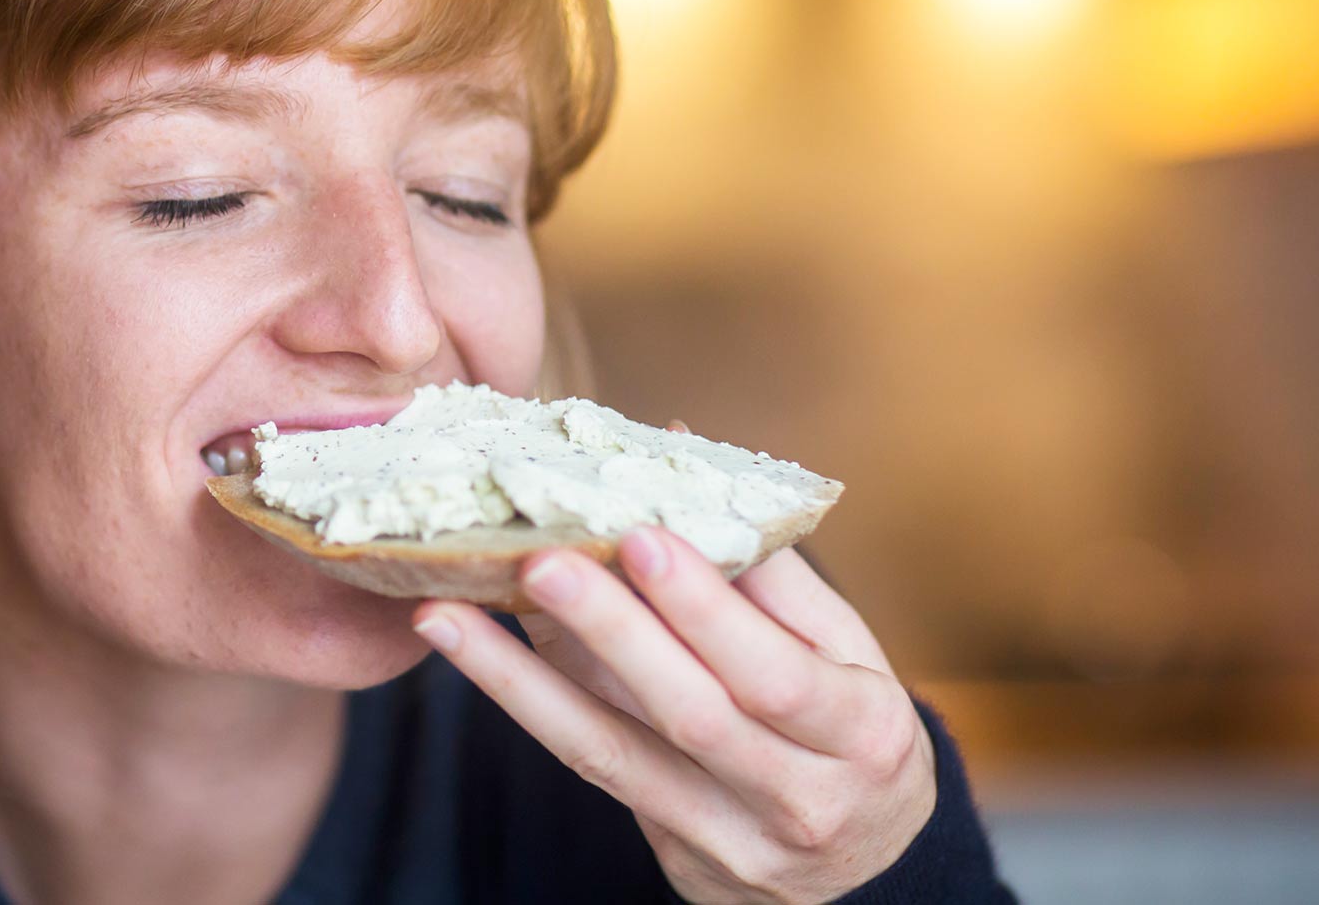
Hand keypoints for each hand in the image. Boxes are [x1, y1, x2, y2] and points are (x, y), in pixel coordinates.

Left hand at [409, 421, 936, 903]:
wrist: (868, 866)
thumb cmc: (848, 724)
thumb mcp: (843, 649)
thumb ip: (765, 566)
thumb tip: (673, 456)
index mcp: (862, 729)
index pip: (775, 673)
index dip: (706, 608)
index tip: (639, 534)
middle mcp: (802, 797)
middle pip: (693, 716)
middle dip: (612, 633)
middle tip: (539, 561)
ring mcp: (732, 839)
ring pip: (617, 753)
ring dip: (523, 680)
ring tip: (450, 613)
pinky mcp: (676, 854)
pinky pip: (593, 769)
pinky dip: (529, 704)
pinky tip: (471, 653)